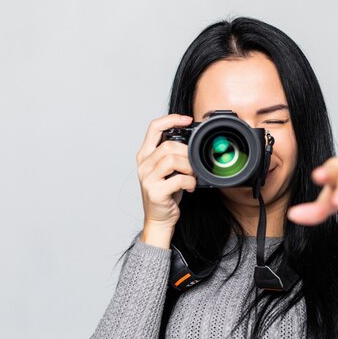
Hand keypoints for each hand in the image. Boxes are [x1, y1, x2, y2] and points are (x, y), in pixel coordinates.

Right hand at [136, 114, 196, 246]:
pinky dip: (190, 182)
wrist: (159, 219)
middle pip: (168, 145)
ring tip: (192, 176)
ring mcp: (147, 178)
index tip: (188, 120)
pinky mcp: (155, 192)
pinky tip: (190, 187)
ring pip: (172, 160)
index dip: (171, 119)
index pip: (154, 127)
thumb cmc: (166, 193)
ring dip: (189, 167)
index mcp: (145, 155)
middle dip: (187, 152)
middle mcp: (143, 165)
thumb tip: (192, 140)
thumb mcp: (166, 170)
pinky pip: (178, 179)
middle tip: (194, 164)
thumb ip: (172, 154)